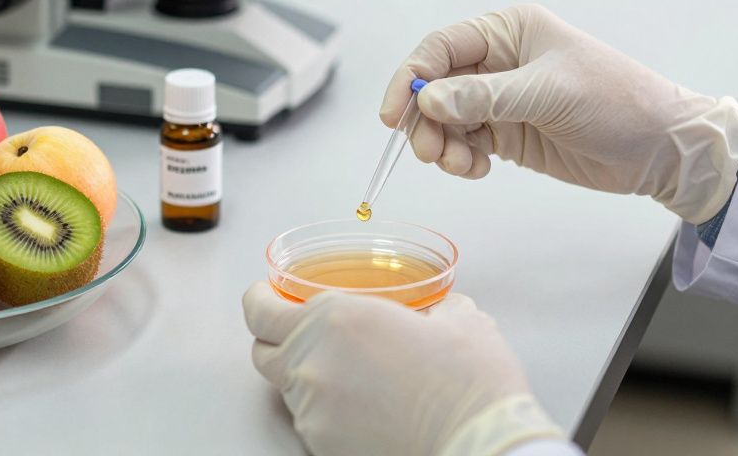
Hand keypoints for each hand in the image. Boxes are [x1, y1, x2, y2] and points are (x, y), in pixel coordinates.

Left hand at [243, 282, 564, 455]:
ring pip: (290, 390)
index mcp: (335, 318)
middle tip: (302, 335)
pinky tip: (367, 409)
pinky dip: (330, 412)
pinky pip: (313, 423)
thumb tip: (439, 312)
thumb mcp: (458, 319)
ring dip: (311, 378)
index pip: (259, 309)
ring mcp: (314, 411)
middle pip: (262, 352)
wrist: (479, 443)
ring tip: (355, 378)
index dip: (258, 300)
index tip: (264, 297)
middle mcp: (313, 363)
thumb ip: (432, 307)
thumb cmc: (470, 381)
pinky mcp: (323, 447)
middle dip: (276, 340)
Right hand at [382, 4, 737, 222]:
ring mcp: (501, 98)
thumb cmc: (616, 101)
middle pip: (434, 86)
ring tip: (463, 166)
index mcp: (509, 30)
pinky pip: (464, 143)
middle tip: (431, 152)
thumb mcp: (549, 93)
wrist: (660, 147)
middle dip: (425, 120)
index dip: (410, 78)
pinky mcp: (508, 132)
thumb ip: (485, 97)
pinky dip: (460, 159)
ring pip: (444, 119)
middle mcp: (499, 60)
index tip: (394, 115)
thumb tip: (429, 99)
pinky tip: (479, 169)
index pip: (440, 47)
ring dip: (442, 145)